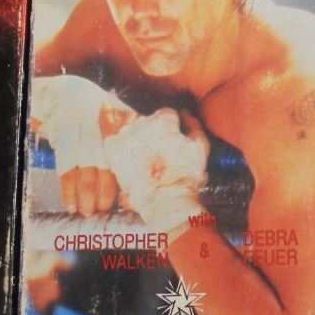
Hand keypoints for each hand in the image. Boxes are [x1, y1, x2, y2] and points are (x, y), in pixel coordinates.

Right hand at [28, 76, 136, 216]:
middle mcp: (102, 134)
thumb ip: (142, 134)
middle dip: (106, 193)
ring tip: (89, 212)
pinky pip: (66, 172)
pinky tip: (71, 206)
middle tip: (107, 211)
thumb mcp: (123, 116)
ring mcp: (82, 138)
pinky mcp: (64, 143)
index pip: (130, 158)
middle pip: (107, 169)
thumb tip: (166, 157)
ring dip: (87, 197)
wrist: (68, 97)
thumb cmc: (103, 113)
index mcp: (121, 128)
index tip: (133, 200)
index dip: (132, 180)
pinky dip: (68, 191)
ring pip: (86, 174)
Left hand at [102, 108, 209, 235]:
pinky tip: (131, 160)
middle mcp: (142, 123)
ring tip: (147, 159)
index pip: (168, 114)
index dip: (173, 127)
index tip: (174, 139)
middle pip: (149, 121)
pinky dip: (121, 148)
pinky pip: (114, 141)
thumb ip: (194, 125)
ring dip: (138, 140)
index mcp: (164, 120)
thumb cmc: (185, 176)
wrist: (164, 200)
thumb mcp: (201, 148)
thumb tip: (186, 114)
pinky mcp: (113, 152)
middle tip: (161, 153)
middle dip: (155, 133)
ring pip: (132, 130)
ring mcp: (125, 137)